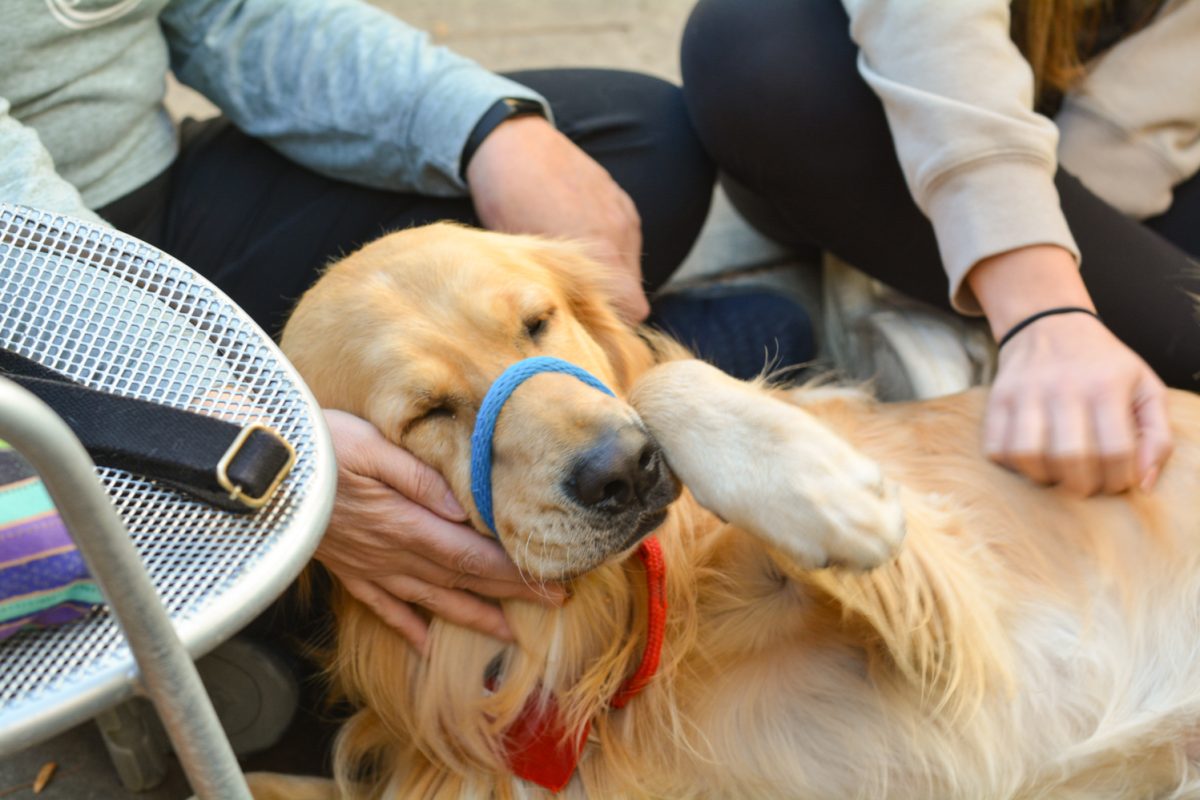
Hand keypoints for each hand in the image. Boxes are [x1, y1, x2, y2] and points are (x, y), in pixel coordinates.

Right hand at [317, 410, 564, 652]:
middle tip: (555, 604)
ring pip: (431, 601)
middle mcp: (393, 554)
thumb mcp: (375, 447)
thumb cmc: (319, 449)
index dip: (514, 574)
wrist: (260, 473)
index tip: (553, 581)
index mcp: (406, 524)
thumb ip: (424, 478)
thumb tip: (468, 506)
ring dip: (473, 618)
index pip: (473, 557)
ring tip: (507, 636)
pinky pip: (383, 607)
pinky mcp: (347, 570)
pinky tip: (425, 645)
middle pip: (462, 581)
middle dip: (510, 595)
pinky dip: (408, 628)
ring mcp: (370, 567)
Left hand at [466, 114, 647, 322]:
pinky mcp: (621, 198)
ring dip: (610, 275)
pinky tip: (579, 238)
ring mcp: (624, 214)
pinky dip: (609, 248)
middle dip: (611, 304)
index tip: (587, 327)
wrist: (510, 141)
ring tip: (573, 268)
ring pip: (630, 266)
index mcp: (602, 254)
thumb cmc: (507, 202)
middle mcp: (621, 235)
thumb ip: (556, 291)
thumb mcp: (525, 257)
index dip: (612, 324)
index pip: (634, 312)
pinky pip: (626, 239)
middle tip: (575, 304)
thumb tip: (565, 321)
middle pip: (634, 293)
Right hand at [969, 245, 1172, 494]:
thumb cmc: (1103, 365)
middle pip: (1070, 458)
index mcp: (1106, 385)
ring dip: (1044, 477)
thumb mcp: (1146, 388)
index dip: (1118, 479)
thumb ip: (1157, 436)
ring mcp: (1025, 392)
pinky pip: (996, 448)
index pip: (1116, 451)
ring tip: (1056, 472)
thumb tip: (1144, 483)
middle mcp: (1063, 387)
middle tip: (1087, 483)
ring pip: (1027, 456)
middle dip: (1082, 485)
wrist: (1049, 324)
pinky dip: (1012, 465)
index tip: (1117, 482)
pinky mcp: (997, 399)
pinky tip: (1031, 458)